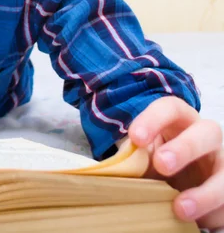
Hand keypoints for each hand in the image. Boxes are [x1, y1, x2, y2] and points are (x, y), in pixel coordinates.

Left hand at [128, 96, 223, 229]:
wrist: (175, 180)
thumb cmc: (154, 159)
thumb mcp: (142, 155)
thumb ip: (133, 157)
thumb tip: (116, 170)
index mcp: (179, 120)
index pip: (170, 108)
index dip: (153, 119)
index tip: (135, 138)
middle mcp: (205, 137)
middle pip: (207, 131)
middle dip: (185, 148)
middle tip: (162, 164)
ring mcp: (221, 163)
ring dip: (205, 192)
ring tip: (179, 208)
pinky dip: (212, 214)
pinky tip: (196, 221)